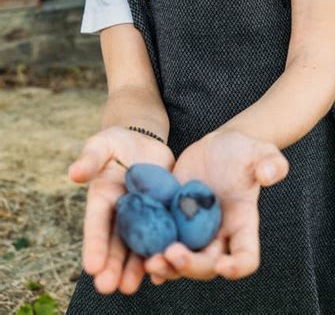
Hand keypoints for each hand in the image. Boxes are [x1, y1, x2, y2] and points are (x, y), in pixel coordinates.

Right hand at [68, 126, 175, 295]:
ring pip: (138, 247)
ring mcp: (143, 217)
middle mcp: (120, 215)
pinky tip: (164, 272)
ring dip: (135, 268)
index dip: (94, 245)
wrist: (144, 142)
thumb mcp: (101, 145)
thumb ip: (90, 159)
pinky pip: (163, 237)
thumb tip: (74, 173)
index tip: (91, 267)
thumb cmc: (116, 142)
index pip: (97, 224)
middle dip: (112, 266)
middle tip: (108, 288)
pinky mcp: (164, 214)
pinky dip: (162, 254)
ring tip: (131, 288)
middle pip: (116, 244)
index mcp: (102, 200)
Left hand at [143, 129, 288, 284]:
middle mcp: (219, 235)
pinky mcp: (173, 220)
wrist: (219, 145)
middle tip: (172, 253)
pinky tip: (139, 255)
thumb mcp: (262, 152)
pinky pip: (162, 243)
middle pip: (207, 265)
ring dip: (167, 267)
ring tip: (151, 261)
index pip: (246, 257)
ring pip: (181, 262)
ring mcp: (194, 231)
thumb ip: (272, 163)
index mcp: (243, 225)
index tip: (223, 266)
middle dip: (190, 266)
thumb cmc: (245, 150)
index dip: (237, 267)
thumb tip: (270, 175)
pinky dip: (151, 253)